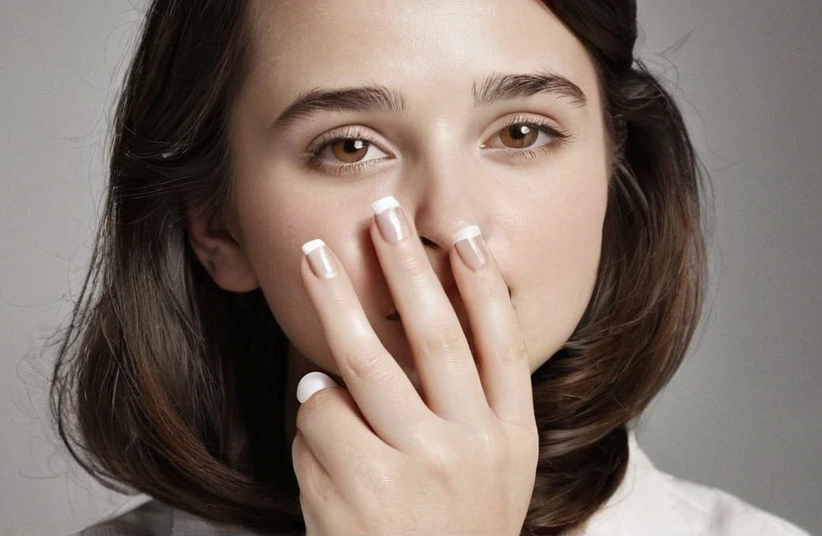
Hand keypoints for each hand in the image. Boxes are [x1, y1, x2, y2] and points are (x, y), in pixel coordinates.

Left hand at [292, 195, 538, 535]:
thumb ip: (476, 407)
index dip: (483, 287)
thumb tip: (438, 316)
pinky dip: (311, 414)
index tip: (465, 237)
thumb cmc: (454, 530)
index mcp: (510, 440)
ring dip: (332, 303)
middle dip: (404, 266)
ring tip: (314, 263)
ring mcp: (413, 469)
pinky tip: (325, 444)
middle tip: (383, 216)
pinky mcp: (356, 490)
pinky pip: (317, 418)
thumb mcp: (493, 473)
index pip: (501, 346)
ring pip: (359, 365)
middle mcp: (469, 448)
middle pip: (432, 336)